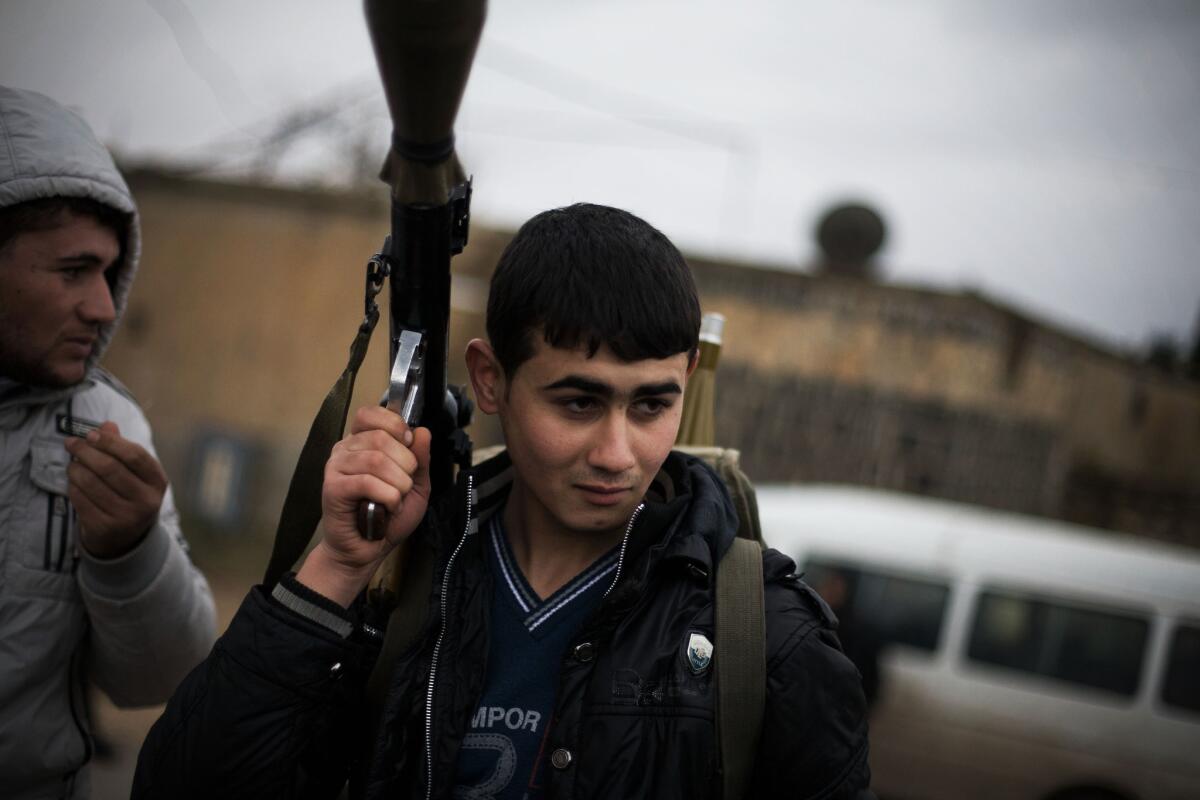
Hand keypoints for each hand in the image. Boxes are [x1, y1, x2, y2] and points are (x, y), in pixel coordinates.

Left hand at [64, 421, 167, 558]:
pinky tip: (73, 482)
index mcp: (158, 482)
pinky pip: (80, 500)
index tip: (91, 434)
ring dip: (75, 469)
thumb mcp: (134, 473)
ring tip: (72, 463)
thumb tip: (107, 425)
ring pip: (91, 484)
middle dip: (86, 452)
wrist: (126, 537)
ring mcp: (126, 517)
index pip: (134, 455)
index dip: (110, 442)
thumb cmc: (129, 494)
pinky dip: (72, 486)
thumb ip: (121, 448)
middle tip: (71, 443)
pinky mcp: (105, 528)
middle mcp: (146, 501)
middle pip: (110, 468)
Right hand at [297, 405, 431, 605]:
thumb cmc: (389, 516)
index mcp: (362, 442)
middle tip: (404, 485)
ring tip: (397, 500)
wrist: (368, 550)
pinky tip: (388, 508)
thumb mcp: (416, 485)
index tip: (408, 446)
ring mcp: (335, 467)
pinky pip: (366, 482)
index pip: (371, 413)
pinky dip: (388, 497)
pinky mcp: (332, 488)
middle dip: (405, 464)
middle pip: (380, 437)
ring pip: (375, 460)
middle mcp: (345, 449)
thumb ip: (420, 458)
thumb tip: (421, 431)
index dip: (396, 426)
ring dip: (398, 484)